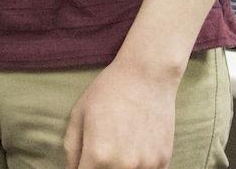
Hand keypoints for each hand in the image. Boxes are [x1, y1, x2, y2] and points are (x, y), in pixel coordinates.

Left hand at [61, 60, 179, 168]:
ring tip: (121, 144)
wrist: (148, 75)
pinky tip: (136, 147)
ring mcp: (146, 166)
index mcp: (98, 155)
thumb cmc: (109, 91)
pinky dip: (139, 166)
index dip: (81, 168)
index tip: (85, 161)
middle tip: (103, 149)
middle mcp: (124, 166)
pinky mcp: (163, 162)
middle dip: (99, 166)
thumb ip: (72, 149)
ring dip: (120, 168)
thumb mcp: (79, 115)